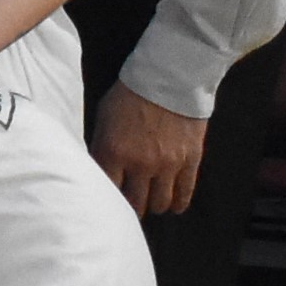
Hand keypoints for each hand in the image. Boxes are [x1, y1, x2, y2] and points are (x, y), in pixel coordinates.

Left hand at [93, 82, 208, 215]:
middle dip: (130, 207)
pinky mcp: (190, 161)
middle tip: (129, 206)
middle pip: (134, 204)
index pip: (105, 191)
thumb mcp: (103, 118)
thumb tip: (95, 170)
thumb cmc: (130, 94)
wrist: (170, 77)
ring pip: (159, 203)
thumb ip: (101, 146)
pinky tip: (173, 206)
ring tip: (150, 202)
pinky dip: (177, 203)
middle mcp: (140, 164)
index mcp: (113, 153)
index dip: (105, 200)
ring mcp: (168, 165)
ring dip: (153, 205)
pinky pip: (185, 193)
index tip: (105, 203)